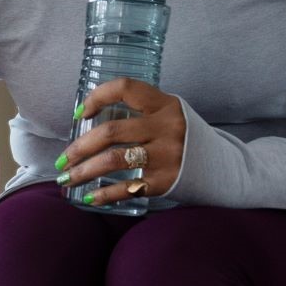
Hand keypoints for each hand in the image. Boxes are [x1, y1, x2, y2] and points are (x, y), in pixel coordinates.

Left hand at [59, 78, 186, 208]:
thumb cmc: (186, 138)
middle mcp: (166, 127)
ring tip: (67, 178)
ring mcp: (167, 155)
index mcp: (165, 104)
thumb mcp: (170, 115)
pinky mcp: (167, 181)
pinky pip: (127, 188)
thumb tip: (90, 120)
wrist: (223, 167)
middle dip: (79, 147)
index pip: (125, 88)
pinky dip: (104, 194)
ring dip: (83, 171)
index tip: (80, 114)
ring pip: (113, 160)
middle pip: (110, 131)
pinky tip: (89, 197)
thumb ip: (141, 111)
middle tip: (62, 159)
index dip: (97, 97)